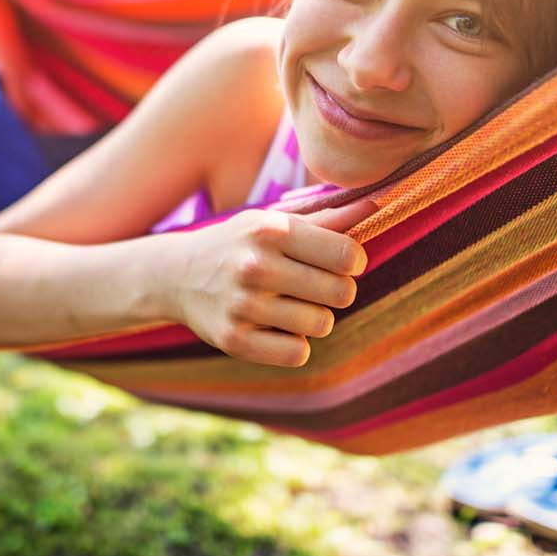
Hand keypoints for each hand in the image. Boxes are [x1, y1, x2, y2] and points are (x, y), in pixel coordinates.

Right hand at [164, 194, 377, 367]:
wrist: (176, 275)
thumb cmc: (241, 244)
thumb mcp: (276, 221)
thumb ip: (328, 217)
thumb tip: (380, 202)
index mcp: (271, 230)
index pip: (347, 255)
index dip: (353, 262)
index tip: (340, 263)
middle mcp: (255, 266)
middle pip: (341, 293)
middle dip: (336, 291)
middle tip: (314, 286)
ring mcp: (243, 305)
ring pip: (321, 324)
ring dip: (315, 318)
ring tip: (292, 306)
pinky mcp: (234, 340)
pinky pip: (297, 353)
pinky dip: (294, 344)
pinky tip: (277, 328)